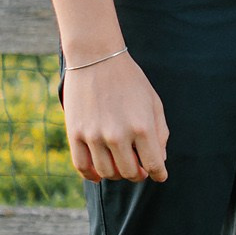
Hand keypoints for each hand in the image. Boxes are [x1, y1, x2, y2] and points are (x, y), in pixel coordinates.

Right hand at [62, 50, 168, 182]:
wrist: (96, 59)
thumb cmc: (130, 80)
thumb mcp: (153, 102)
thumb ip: (160, 133)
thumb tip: (159, 161)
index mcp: (142, 127)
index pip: (153, 165)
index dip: (158, 174)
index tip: (159, 175)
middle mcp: (118, 135)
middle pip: (129, 172)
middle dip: (138, 174)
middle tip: (139, 168)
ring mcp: (94, 136)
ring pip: (107, 172)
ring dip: (116, 173)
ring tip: (120, 165)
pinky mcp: (75, 134)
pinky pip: (83, 166)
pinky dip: (92, 175)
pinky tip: (98, 173)